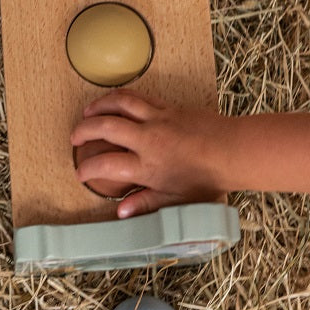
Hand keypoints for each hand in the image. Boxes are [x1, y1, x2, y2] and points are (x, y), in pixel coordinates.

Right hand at [70, 90, 230, 217]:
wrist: (234, 151)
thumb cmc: (209, 179)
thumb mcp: (176, 200)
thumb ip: (146, 203)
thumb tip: (121, 212)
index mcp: (148, 166)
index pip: (106, 165)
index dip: (86, 169)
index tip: (80, 173)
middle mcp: (148, 139)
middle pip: (105, 127)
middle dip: (83, 131)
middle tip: (75, 138)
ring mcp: (158, 119)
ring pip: (120, 104)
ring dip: (99, 106)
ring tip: (87, 112)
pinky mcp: (169, 107)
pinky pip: (140, 97)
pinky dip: (122, 98)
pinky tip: (116, 102)